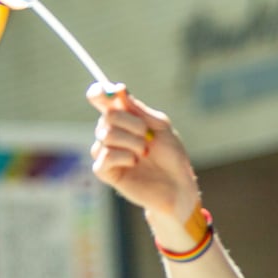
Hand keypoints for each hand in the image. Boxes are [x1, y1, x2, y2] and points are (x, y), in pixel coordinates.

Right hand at [87, 85, 199, 221]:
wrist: (178, 186)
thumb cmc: (172, 157)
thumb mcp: (161, 127)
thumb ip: (141, 110)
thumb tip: (118, 91)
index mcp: (123, 118)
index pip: (100, 99)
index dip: (99, 92)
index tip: (110, 91)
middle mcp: (111, 133)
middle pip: (107, 116)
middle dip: (132, 124)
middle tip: (148, 136)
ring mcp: (106, 152)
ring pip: (106, 135)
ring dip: (131, 142)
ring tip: (145, 153)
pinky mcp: (106, 172)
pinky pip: (103, 157)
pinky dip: (122, 156)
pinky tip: (134, 163)